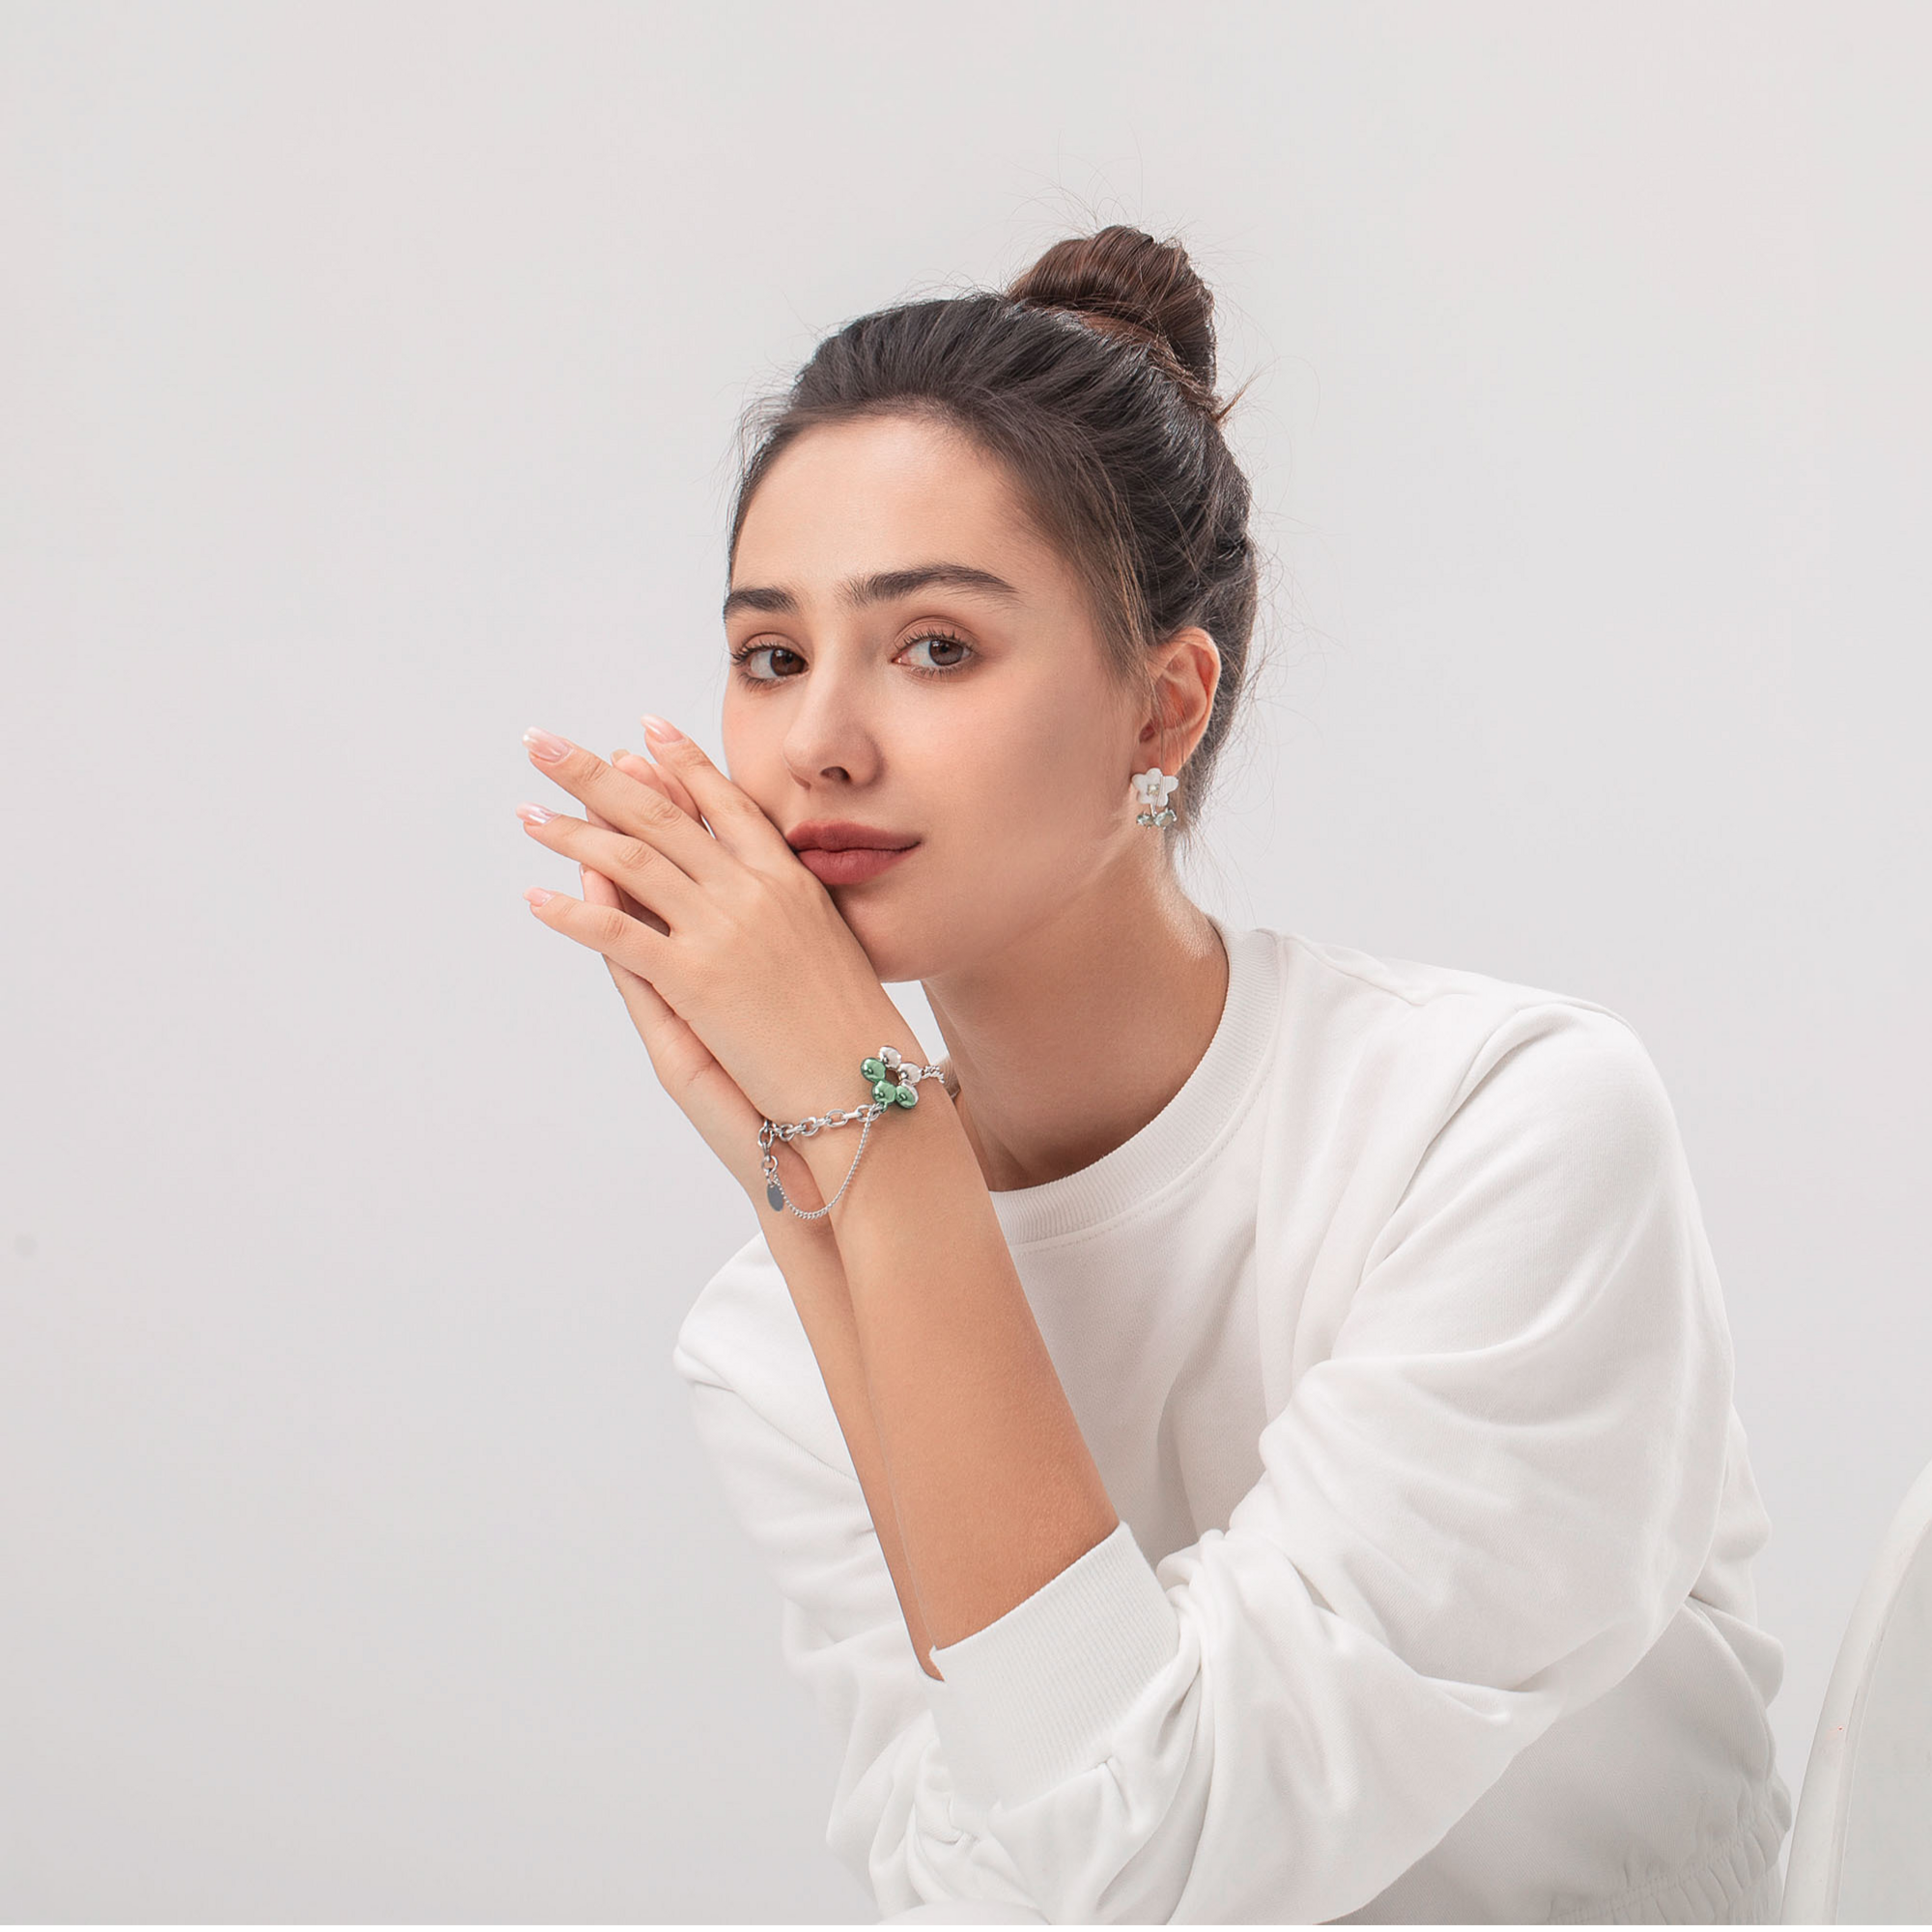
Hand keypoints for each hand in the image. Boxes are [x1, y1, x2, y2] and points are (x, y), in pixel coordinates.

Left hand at [515, 721, 923, 1170]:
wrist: (864, 1083)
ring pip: (631, 864)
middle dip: (594, 774)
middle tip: (544, 744)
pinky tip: (536, 900)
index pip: (727, 801)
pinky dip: (573, 915)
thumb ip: (794, 906)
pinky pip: (619, 936)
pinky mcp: (697, 980)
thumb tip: (775, 886)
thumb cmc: (854, 1028)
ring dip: (570, 833)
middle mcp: (753, 892)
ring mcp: (723, 932)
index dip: (682, 761)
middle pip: (661, 815)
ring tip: (528, 813)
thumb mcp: (833, 945)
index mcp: (790, 879)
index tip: (643, 728)